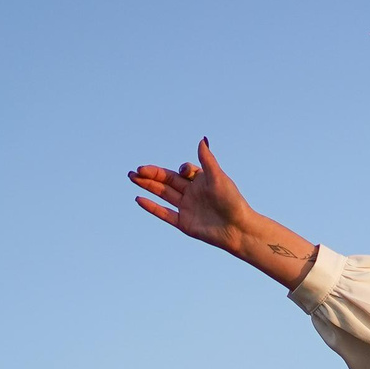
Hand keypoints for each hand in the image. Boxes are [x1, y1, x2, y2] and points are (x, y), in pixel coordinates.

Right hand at [128, 138, 252, 249]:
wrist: (239, 229)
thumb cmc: (232, 202)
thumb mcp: (219, 178)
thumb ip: (207, 160)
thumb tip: (202, 139)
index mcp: (201, 181)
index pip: (182, 171)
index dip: (180, 170)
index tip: (184, 172)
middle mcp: (192, 194)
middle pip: (167, 181)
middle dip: (150, 175)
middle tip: (135, 170)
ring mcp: (187, 208)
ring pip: (163, 194)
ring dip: (147, 186)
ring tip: (131, 177)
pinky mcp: (184, 223)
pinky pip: (164, 213)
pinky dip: (152, 207)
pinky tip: (139, 198)